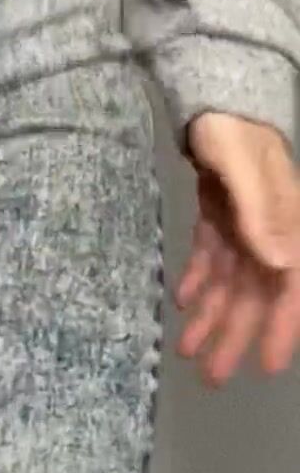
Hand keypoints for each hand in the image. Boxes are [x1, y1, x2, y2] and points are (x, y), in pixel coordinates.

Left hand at [176, 112, 299, 384]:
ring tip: (186, 350)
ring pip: (231, 281)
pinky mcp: (221, 213)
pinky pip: (212, 256)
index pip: (290, 285)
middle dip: (235, 335)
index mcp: (286, 223)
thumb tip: (279, 263)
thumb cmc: (231, 128)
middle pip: (256, 293)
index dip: (283, 327)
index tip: (268, 366)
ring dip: (211, 315)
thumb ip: (261, 212)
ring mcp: (246, 223)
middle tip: (210, 377)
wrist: (212, 95)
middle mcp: (270, 230)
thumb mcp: (244, 165)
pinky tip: (182, 300)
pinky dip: (199, 279)